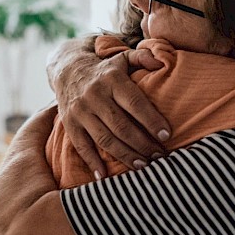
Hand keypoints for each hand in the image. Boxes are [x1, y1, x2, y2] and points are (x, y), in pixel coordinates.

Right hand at [55, 48, 168, 178]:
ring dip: (125, 155)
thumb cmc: (105, 69)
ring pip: (105, 139)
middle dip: (143, 144)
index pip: (135, 103)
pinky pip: (81, 146)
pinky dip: (92, 162)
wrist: (67, 70)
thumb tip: (162, 63)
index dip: (151, 120)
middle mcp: (95, 95)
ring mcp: (80, 111)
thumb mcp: (122, 58)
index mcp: (112, 80)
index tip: (167, 135)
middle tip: (159, 156)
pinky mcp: (70, 124)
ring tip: (143, 166)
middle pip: (122, 126)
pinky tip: (105, 176)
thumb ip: (143, 58)